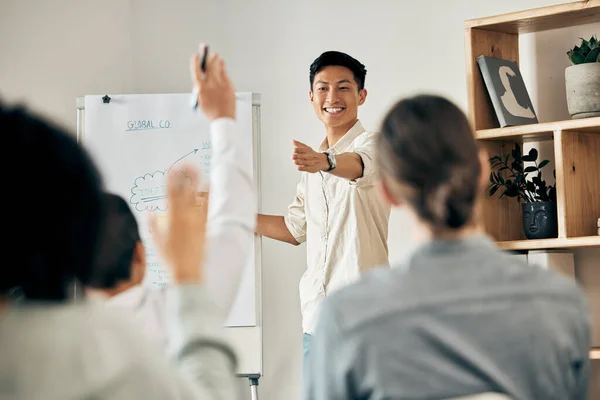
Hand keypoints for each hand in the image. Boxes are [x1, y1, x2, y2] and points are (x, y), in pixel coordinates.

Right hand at [150, 165, 208, 283]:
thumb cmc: (169, 258)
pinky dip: (207, 194)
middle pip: (184, 190)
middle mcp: (184, 216)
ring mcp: (196, 219)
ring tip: (196, 169)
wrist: (187, 270)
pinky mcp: (205, 225)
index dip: (170, 179)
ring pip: (196, 195)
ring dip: (195, 181)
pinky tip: (209, 184)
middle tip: (186, 163)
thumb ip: (153, 224)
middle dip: (184, 176)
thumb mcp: (156, 241)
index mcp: (170, 218)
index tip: (170, 169)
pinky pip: (206, 206)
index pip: (169, 193)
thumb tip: (151, 212)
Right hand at [190, 43, 235, 120]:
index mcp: (201, 88)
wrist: (223, 119)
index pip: (196, 71)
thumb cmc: (212, 113)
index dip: (195, 62)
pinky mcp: (229, 86)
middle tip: (205, 47)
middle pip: (208, 66)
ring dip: (216, 60)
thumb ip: (199, 90)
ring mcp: (221, 84)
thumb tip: (200, 83)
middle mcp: (211, 84)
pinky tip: (223, 65)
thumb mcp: (200, 101)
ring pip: (218, 68)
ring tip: (215, 55)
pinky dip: (223, 68)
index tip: (195, 56)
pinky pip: (225, 74)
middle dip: (206, 55)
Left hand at [292, 140, 328, 172]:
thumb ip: (299, 145)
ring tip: (295, 162)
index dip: (298, 150)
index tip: (294, 150)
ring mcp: (311, 162)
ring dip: (300, 162)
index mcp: (308, 151)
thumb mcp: (306, 148)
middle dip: (298, 156)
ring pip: (305, 162)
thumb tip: (293, 141)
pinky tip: (299, 168)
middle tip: (293, 156)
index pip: (303, 149)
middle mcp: (310, 156)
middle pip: (304, 156)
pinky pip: (308, 168)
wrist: (322, 161)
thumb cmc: (311, 154)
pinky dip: (303, 168)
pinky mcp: (312, 168)